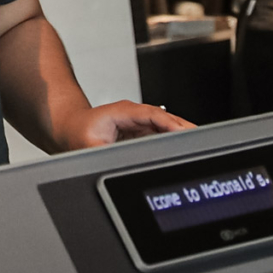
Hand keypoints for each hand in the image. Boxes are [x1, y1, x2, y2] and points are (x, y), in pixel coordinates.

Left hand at [58, 101, 194, 149]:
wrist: (69, 128)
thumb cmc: (77, 132)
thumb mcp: (90, 145)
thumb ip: (107, 152)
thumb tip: (122, 160)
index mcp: (124, 112)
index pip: (154, 115)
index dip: (171, 124)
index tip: (185, 132)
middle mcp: (134, 114)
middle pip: (165, 120)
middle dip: (184, 129)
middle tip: (203, 141)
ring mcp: (138, 122)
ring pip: (165, 127)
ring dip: (181, 135)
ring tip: (200, 146)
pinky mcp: (140, 131)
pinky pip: (161, 134)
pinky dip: (173, 140)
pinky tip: (184, 149)